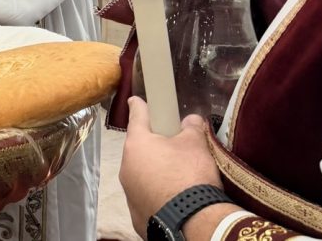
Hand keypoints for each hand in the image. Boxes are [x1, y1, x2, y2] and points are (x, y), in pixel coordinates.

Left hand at [120, 97, 235, 237]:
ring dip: (153, 172)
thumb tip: (191, 120)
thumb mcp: (195, 145)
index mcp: (137, 144)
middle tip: (173, 147)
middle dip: (153, 146)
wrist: (190, 222)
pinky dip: (156, 194)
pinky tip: (172, 197)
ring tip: (176, 176)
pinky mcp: (136, 213)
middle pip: (139, 148)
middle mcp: (126, 166)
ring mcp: (129, 191)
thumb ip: (191, 128)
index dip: (138, 106)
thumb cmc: (190, 175)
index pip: (136, 116)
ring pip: (140, 173)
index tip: (134, 100)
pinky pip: (146, 196)